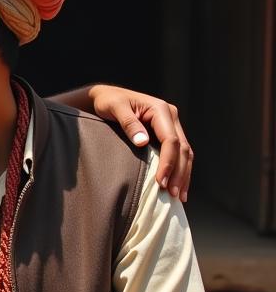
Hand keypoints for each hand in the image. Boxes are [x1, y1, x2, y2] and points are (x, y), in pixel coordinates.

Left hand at [85, 85, 192, 201]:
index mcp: (161, 110)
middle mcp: (170, 116)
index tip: (160, 183)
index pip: (171, 140)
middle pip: (182, 149)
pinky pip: (179, 153)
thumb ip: (128, 123)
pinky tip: (178, 185)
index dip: (168, 163)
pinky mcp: (167, 132)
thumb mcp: (115, 108)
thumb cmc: (108, 101)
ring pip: (185, 152)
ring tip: (179, 196)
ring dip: (184, 174)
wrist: (107, 96)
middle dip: (179, 173)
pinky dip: (180, 169)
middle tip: (173, 195)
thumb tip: (142, 141)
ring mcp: (171, 124)